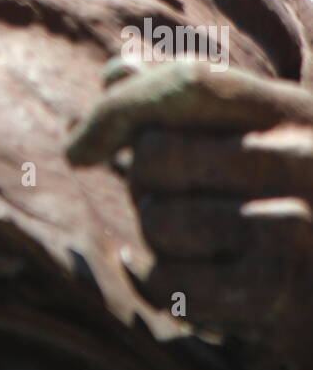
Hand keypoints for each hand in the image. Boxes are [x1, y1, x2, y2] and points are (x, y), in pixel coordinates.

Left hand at [66, 59, 312, 369]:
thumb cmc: (285, 199)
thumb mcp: (255, 136)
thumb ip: (187, 97)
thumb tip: (115, 74)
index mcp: (297, 112)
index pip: (193, 81)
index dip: (122, 105)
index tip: (79, 144)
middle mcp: (305, 161)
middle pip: (159, 153)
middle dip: (142, 180)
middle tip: (172, 200)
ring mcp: (296, 230)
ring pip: (157, 219)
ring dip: (155, 234)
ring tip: (194, 240)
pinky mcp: (277, 295)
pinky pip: (169, 280)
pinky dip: (157, 282)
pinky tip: (179, 278)